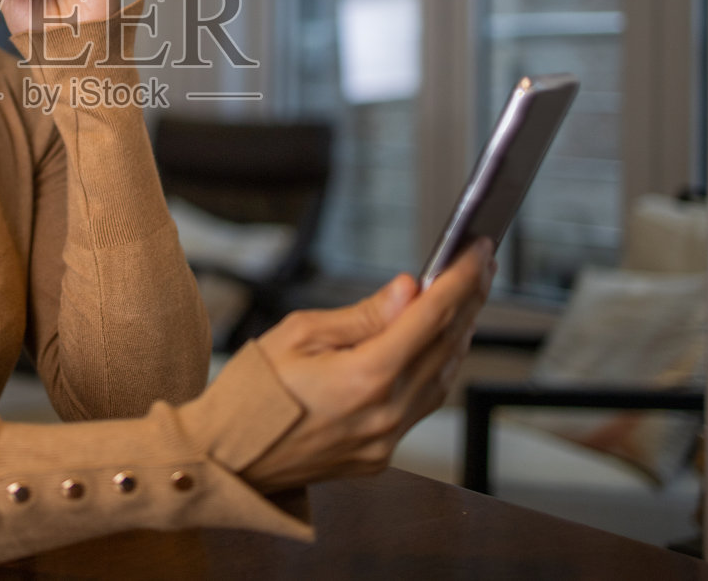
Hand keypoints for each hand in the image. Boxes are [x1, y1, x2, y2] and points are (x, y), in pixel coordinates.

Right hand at [243, 240, 494, 491]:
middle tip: (479, 264)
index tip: (477, 249)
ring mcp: (387, 440)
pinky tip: (435, 345)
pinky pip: (424, 406)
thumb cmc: (252, 391)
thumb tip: (409, 291)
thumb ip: (362, 316)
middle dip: (469, 299)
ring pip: (443, 378)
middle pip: (448, 345)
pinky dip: (436, 369)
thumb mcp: (298, 334)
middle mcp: (387, 413)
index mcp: (366, 377)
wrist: (229, 457)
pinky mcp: (381, 456)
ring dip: (458, 335)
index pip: (432, 316)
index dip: (460, 278)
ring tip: (463, 298)